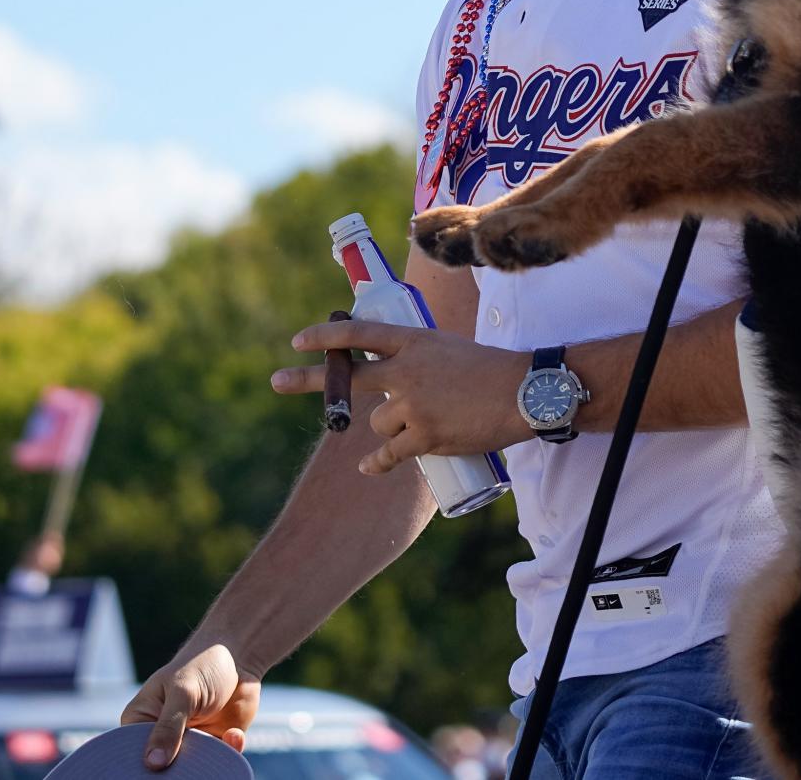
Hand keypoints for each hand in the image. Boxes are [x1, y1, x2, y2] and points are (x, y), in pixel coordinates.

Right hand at [120, 643, 258, 767]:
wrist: (238, 658)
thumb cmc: (201, 666)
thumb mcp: (183, 692)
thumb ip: (169, 726)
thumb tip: (152, 763)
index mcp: (140, 721)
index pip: (132, 751)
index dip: (143, 766)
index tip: (159, 769)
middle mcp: (161, 737)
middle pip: (161, 768)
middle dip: (176, 771)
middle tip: (190, 765)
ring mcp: (190, 743)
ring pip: (192, 768)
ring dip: (205, 763)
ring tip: (215, 747)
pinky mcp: (216, 744)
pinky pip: (221, 759)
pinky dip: (229, 750)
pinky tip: (233, 734)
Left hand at [272, 321, 529, 474]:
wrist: (525, 392)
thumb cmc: (492, 369)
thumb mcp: (448, 349)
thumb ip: (416, 363)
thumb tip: (389, 387)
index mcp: (414, 341)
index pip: (359, 334)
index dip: (326, 337)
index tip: (299, 340)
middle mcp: (406, 371)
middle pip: (347, 378)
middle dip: (307, 380)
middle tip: (276, 380)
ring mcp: (413, 406)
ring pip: (379, 424)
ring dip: (394, 428)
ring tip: (430, 422)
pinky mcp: (424, 437)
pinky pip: (388, 454)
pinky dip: (378, 462)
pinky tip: (369, 467)